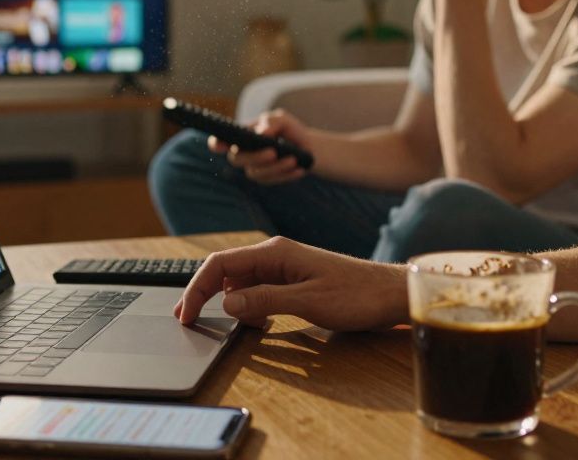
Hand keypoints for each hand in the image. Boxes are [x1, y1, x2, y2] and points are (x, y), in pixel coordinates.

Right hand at [174, 236, 409, 330]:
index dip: (197, 288)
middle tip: (189, 321)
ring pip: (241, 282)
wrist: (390, 294)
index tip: (186, 315)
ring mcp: (284, 268)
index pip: (220, 264)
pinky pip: (259, 291)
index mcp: (275, 252)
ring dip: (229, 302)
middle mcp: (276, 255)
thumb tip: (226, 302)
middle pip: (226, 271)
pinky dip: (249, 306)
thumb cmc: (357, 295)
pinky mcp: (293, 281)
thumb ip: (266, 300)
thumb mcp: (309, 302)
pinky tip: (256, 324)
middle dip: (204, 294)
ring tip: (223, 325)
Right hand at [209, 109, 311, 184]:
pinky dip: (286, 175)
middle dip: (254, 157)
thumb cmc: (288, 129)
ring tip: (293, 160)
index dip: (216, 144)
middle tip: (273, 152)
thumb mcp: (282, 120)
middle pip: (236, 159)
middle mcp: (243, 153)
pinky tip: (299, 169)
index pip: (220, 141)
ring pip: (255, 173)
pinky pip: (271, 181)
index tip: (220, 146)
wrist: (306, 145)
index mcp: (241, 136)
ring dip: (275, 167)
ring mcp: (254, 167)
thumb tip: (262, 133)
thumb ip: (271, 122)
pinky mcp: (267, 179)